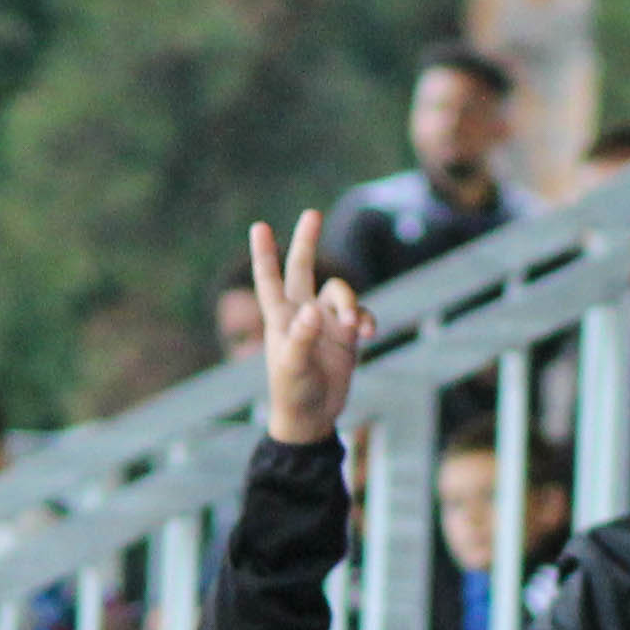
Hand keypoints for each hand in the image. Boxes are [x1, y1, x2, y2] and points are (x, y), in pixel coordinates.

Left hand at [249, 212, 371, 448]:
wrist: (313, 416)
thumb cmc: (292, 392)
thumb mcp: (293, 366)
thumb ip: (302, 338)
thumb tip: (313, 311)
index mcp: (280, 317)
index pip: (269, 279)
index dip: (264, 253)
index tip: (259, 226)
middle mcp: (302, 313)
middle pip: (303, 269)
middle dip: (306, 241)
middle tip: (312, 213)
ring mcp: (325, 322)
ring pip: (340, 293)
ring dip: (350, 303)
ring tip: (355, 327)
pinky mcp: (346, 335)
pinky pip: (360, 313)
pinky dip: (366, 319)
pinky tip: (370, 334)